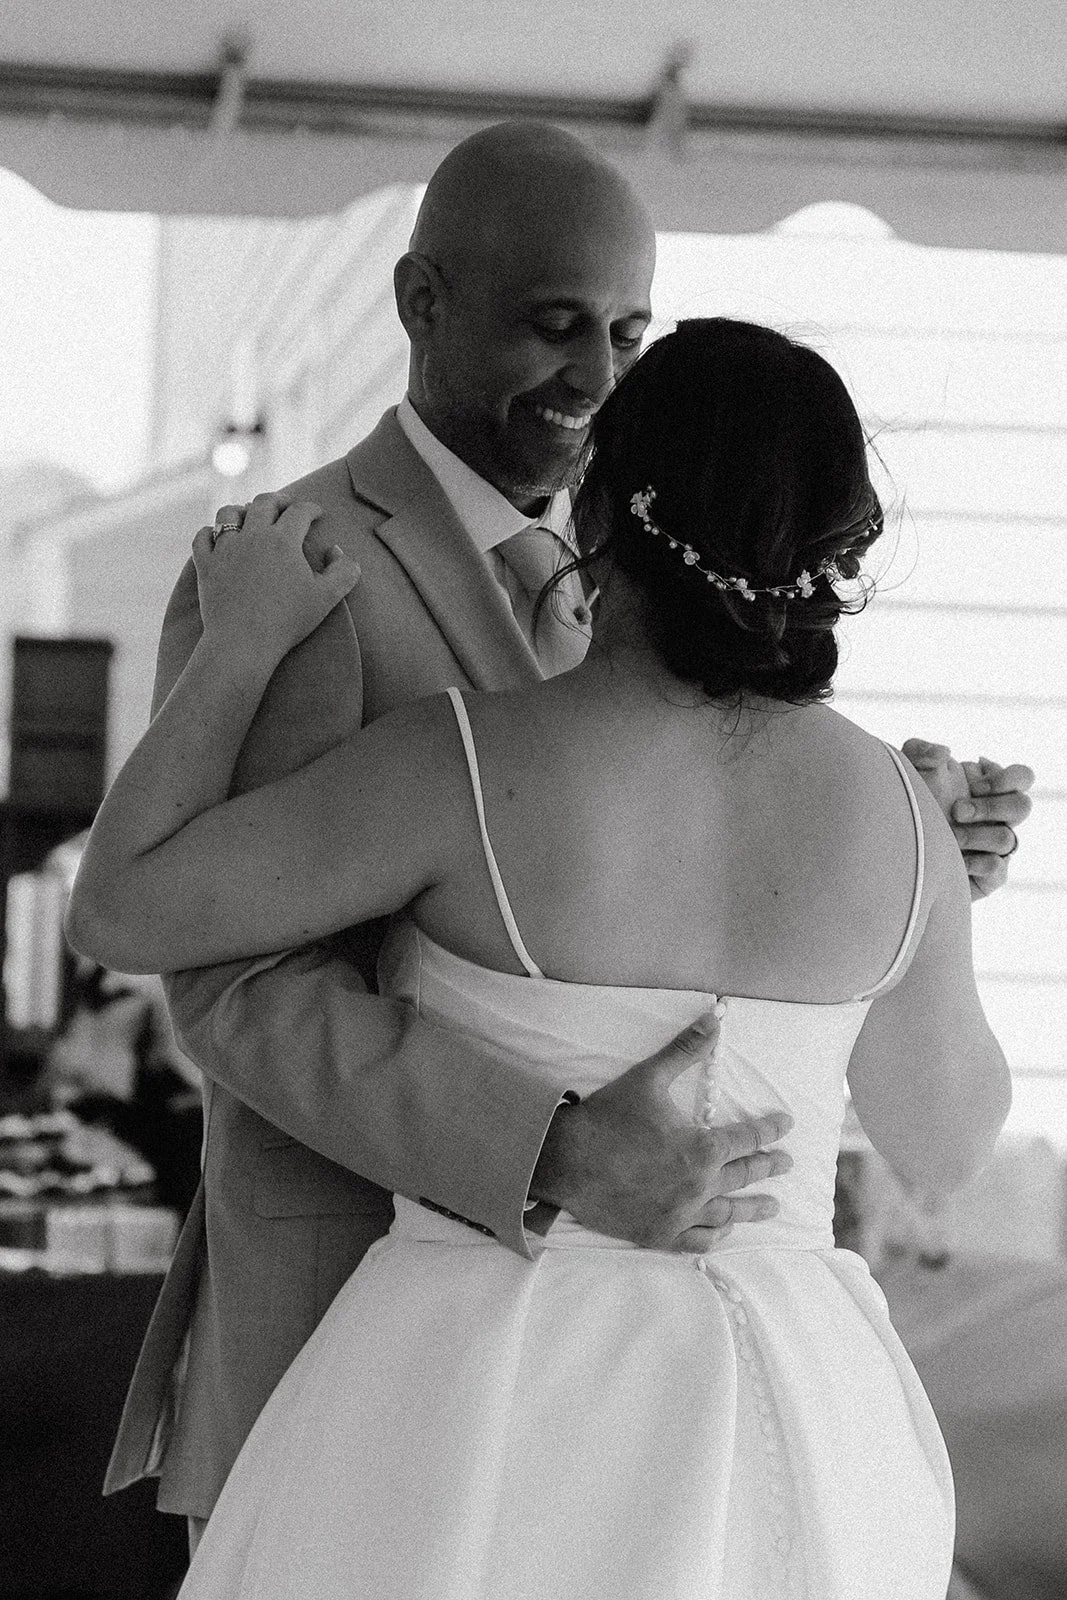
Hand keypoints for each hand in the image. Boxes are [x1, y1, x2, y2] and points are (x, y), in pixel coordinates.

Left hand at [192, 494, 360, 665]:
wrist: (244, 642)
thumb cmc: (287, 621)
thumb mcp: (327, 598)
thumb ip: (344, 570)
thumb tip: (337, 550)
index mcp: (284, 540)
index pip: (300, 511)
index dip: (312, 508)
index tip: (317, 512)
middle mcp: (252, 536)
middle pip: (264, 503)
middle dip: (278, 500)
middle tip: (286, 505)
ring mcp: (225, 549)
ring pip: (228, 513)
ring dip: (241, 510)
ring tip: (248, 515)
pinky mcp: (205, 565)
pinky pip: (202, 537)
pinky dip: (209, 532)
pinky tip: (216, 537)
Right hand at [530, 1011, 793, 1251]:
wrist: (566, 1161)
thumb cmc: (608, 1116)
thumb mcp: (649, 1077)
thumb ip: (686, 1048)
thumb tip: (716, 1017)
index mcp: (702, 1148)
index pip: (748, 1138)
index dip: (769, 1130)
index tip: (785, 1125)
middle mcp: (699, 1185)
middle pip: (745, 1175)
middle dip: (769, 1166)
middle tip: (787, 1163)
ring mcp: (680, 1214)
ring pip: (728, 1213)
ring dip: (754, 1208)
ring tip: (774, 1206)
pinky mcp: (659, 1234)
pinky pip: (698, 1241)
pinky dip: (716, 1235)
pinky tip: (725, 1230)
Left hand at [902, 740, 1034, 900]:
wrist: (893, 849)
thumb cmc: (906, 806)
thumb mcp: (907, 771)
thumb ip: (921, 750)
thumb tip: (945, 753)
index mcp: (987, 788)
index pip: (1023, 777)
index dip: (1008, 779)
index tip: (975, 785)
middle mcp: (996, 817)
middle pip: (1023, 807)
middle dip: (991, 808)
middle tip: (956, 811)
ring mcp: (994, 847)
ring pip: (1008, 839)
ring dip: (976, 835)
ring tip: (948, 836)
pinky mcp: (987, 876)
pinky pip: (999, 870)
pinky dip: (978, 863)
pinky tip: (956, 860)